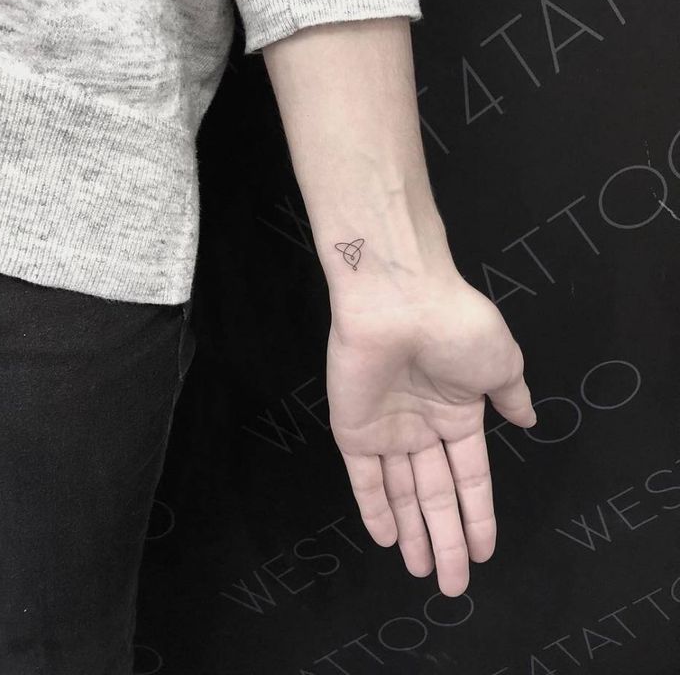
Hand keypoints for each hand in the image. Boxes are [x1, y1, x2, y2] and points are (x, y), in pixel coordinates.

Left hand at [326, 272, 537, 596]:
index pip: (471, 476)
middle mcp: (424, 425)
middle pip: (437, 494)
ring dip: (414, 532)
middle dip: (447, 538)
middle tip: (453, 584)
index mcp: (460, 411)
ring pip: (402, 493)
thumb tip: (530, 418)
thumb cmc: (457, 328)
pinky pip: (365, 478)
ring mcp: (388, 429)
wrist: (400, 299)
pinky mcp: (353, 429)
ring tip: (424, 571)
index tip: (485, 551)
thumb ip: (512, 396)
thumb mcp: (502, 362)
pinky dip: (375, 509)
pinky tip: (388, 538)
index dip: (479, 514)